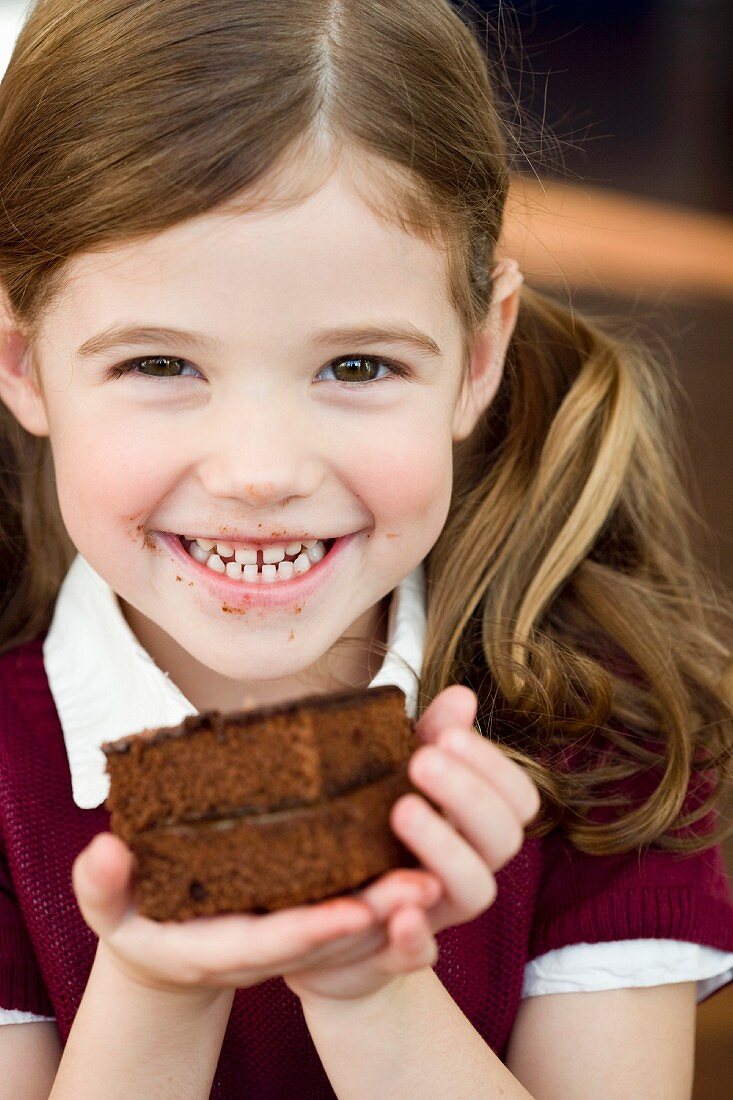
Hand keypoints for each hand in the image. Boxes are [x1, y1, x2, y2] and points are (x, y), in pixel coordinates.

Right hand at [71, 832, 439, 998]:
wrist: (161, 941)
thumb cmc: (134, 916)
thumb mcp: (108, 904)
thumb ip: (101, 883)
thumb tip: (105, 850)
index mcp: (217, 946)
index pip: (272, 942)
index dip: (314, 929)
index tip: (358, 910)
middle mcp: (262, 948)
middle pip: (326, 939)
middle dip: (376, 918)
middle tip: (426, 885)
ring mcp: (286, 935)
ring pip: (348, 932)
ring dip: (393, 912)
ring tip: (437, 876)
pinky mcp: (301, 914)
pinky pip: (349, 914)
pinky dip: (384, 901)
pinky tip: (419, 862)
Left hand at [285, 685, 540, 1005]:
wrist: (330, 923)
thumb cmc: (371, 830)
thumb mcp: (395, 775)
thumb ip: (430, 737)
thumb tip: (462, 696)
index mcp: (473, 825)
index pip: (517, 797)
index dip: (494, 766)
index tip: (448, 734)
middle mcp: (468, 868)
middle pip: (503, 838)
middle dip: (469, 795)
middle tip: (422, 761)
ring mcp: (438, 912)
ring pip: (475, 891)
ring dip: (447, 849)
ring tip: (402, 810)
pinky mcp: (398, 952)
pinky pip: (420, 954)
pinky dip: (415, 936)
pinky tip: (399, 911)